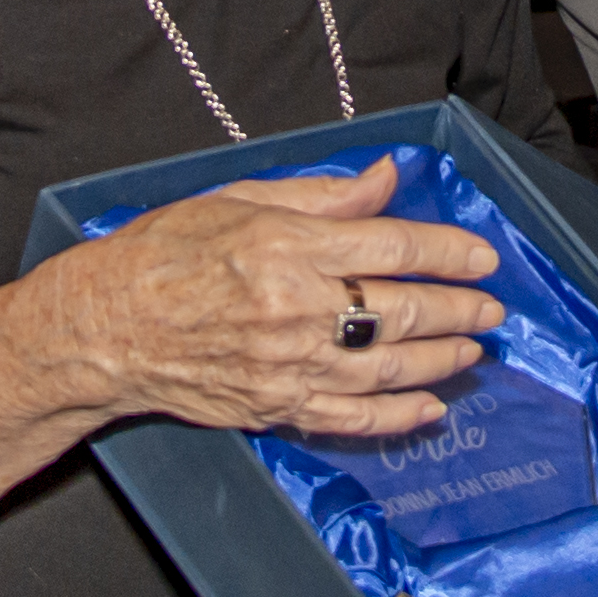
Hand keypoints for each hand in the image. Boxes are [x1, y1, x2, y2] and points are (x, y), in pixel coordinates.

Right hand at [37, 155, 506, 439]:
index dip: (447, 252)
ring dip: (441, 361)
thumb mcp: (239, 200)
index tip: (483, 256)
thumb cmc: (164, 253)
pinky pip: (351, 418)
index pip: (391, 246)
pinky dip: (398, 417)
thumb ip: (322, 194)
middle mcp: (294, 308)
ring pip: (387, 368)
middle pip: (401, 310)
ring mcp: (286, 365)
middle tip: (492, 308)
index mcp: (286, 246)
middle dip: (459, 310)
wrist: (105, 327)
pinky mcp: (274, 407)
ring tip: (473, 351)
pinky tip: (430, 409)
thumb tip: (385, 178)